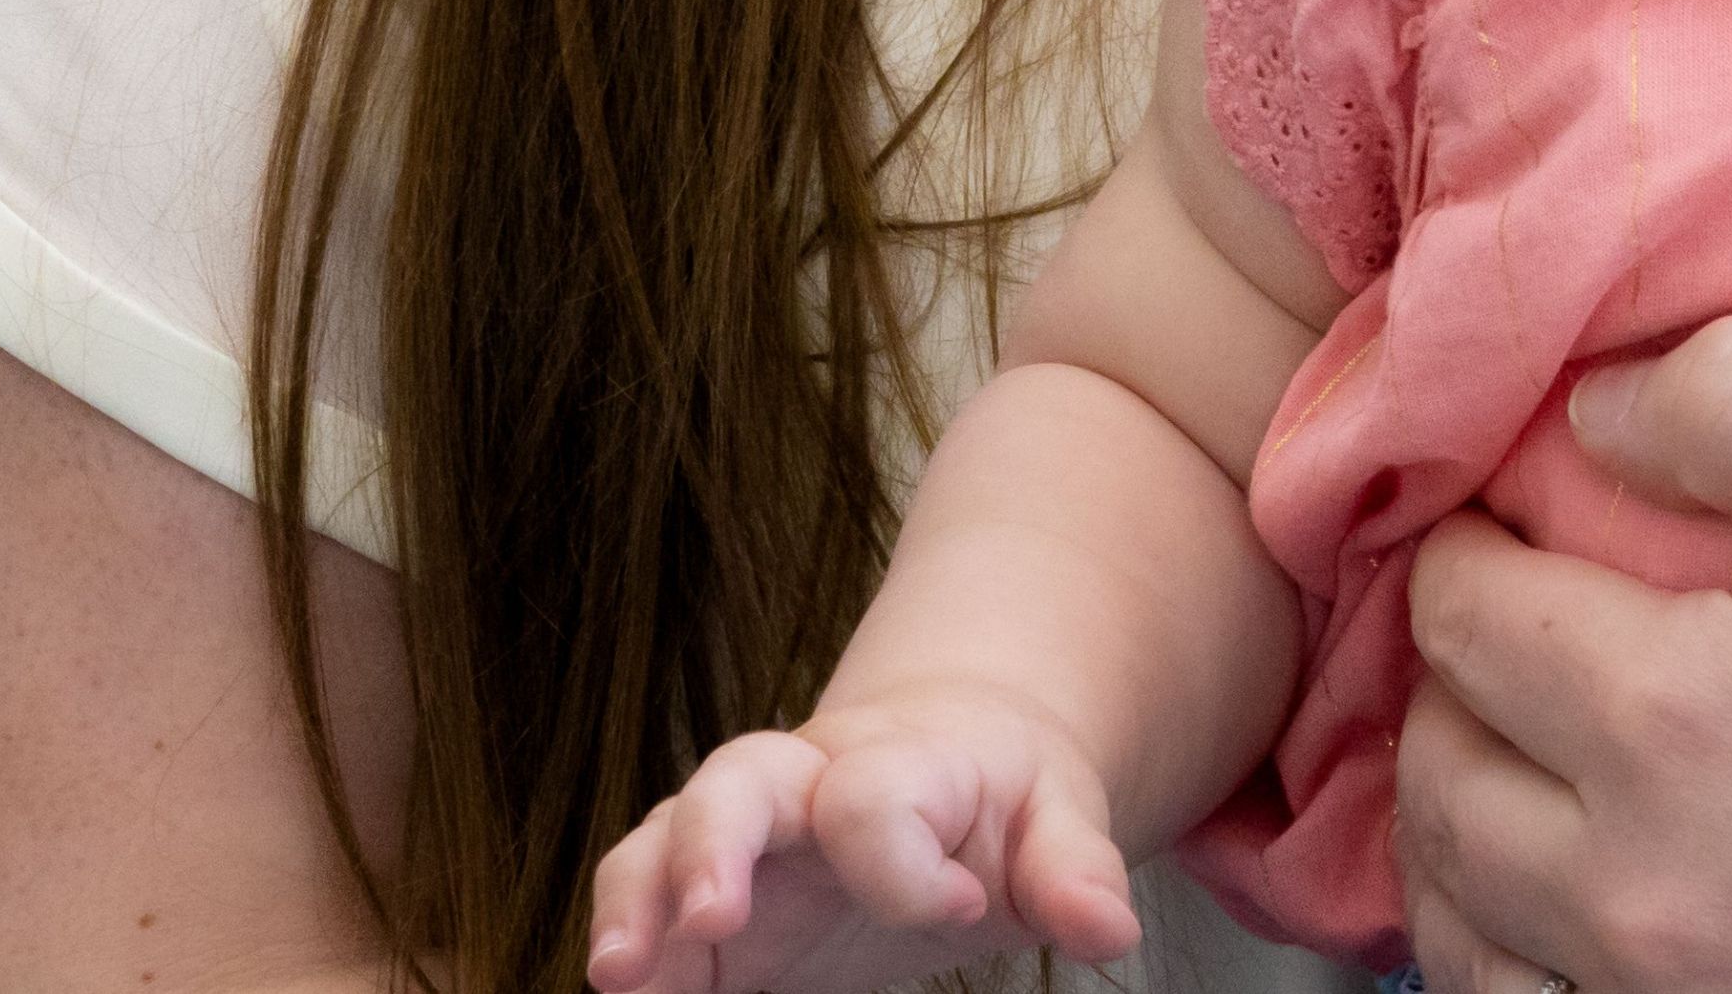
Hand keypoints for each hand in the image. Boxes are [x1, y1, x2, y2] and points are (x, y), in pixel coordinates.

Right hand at [579, 690, 1142, 993]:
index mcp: (901, 760)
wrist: (953, 760)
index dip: (909, 862)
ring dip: (635, 902)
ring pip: (663, 839)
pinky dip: (630, 944)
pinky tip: (630, 993)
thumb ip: (1075, 869)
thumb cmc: (1003, 800)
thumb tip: (1110, 929)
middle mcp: (803, 783)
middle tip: (716, 916)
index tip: (967, 906)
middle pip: (736, 781)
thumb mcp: (1058, 819)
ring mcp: (744, 836)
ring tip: (621, 978)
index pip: (878, 795)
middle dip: (715, 844)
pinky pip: (646, 902)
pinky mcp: (708, 894)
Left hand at [1389, 316, 1731, 993]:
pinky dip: (1540, 955)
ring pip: (1470, 938)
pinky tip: (1607, 891)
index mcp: (1680, 718)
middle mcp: (1654, 896)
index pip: (1463, 618)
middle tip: (1515, 615)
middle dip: (1449, 682)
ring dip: (1471, 832)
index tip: (1511, 503)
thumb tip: (1587, 408)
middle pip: (1437, 785)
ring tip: (1532, 755)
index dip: (1467, 537)